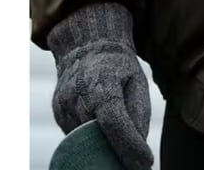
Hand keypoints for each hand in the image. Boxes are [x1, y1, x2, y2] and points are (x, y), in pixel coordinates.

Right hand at [48, 3, 153, 169]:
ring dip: (101, 147)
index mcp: (102, 83)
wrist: (88, 46)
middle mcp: (78, 95)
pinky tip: (100, 131)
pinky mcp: (58, 113)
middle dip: (114, 155)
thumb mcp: (137, 82)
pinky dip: (89, 139)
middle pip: (96, 137)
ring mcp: (64, 105)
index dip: (129, 146)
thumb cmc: (119, 66)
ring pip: (84, 140)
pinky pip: (75, 136)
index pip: (114, 122)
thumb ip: (138, 114)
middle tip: (132, 163)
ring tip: (119, 147)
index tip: (145, 164)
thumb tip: (140, 150)